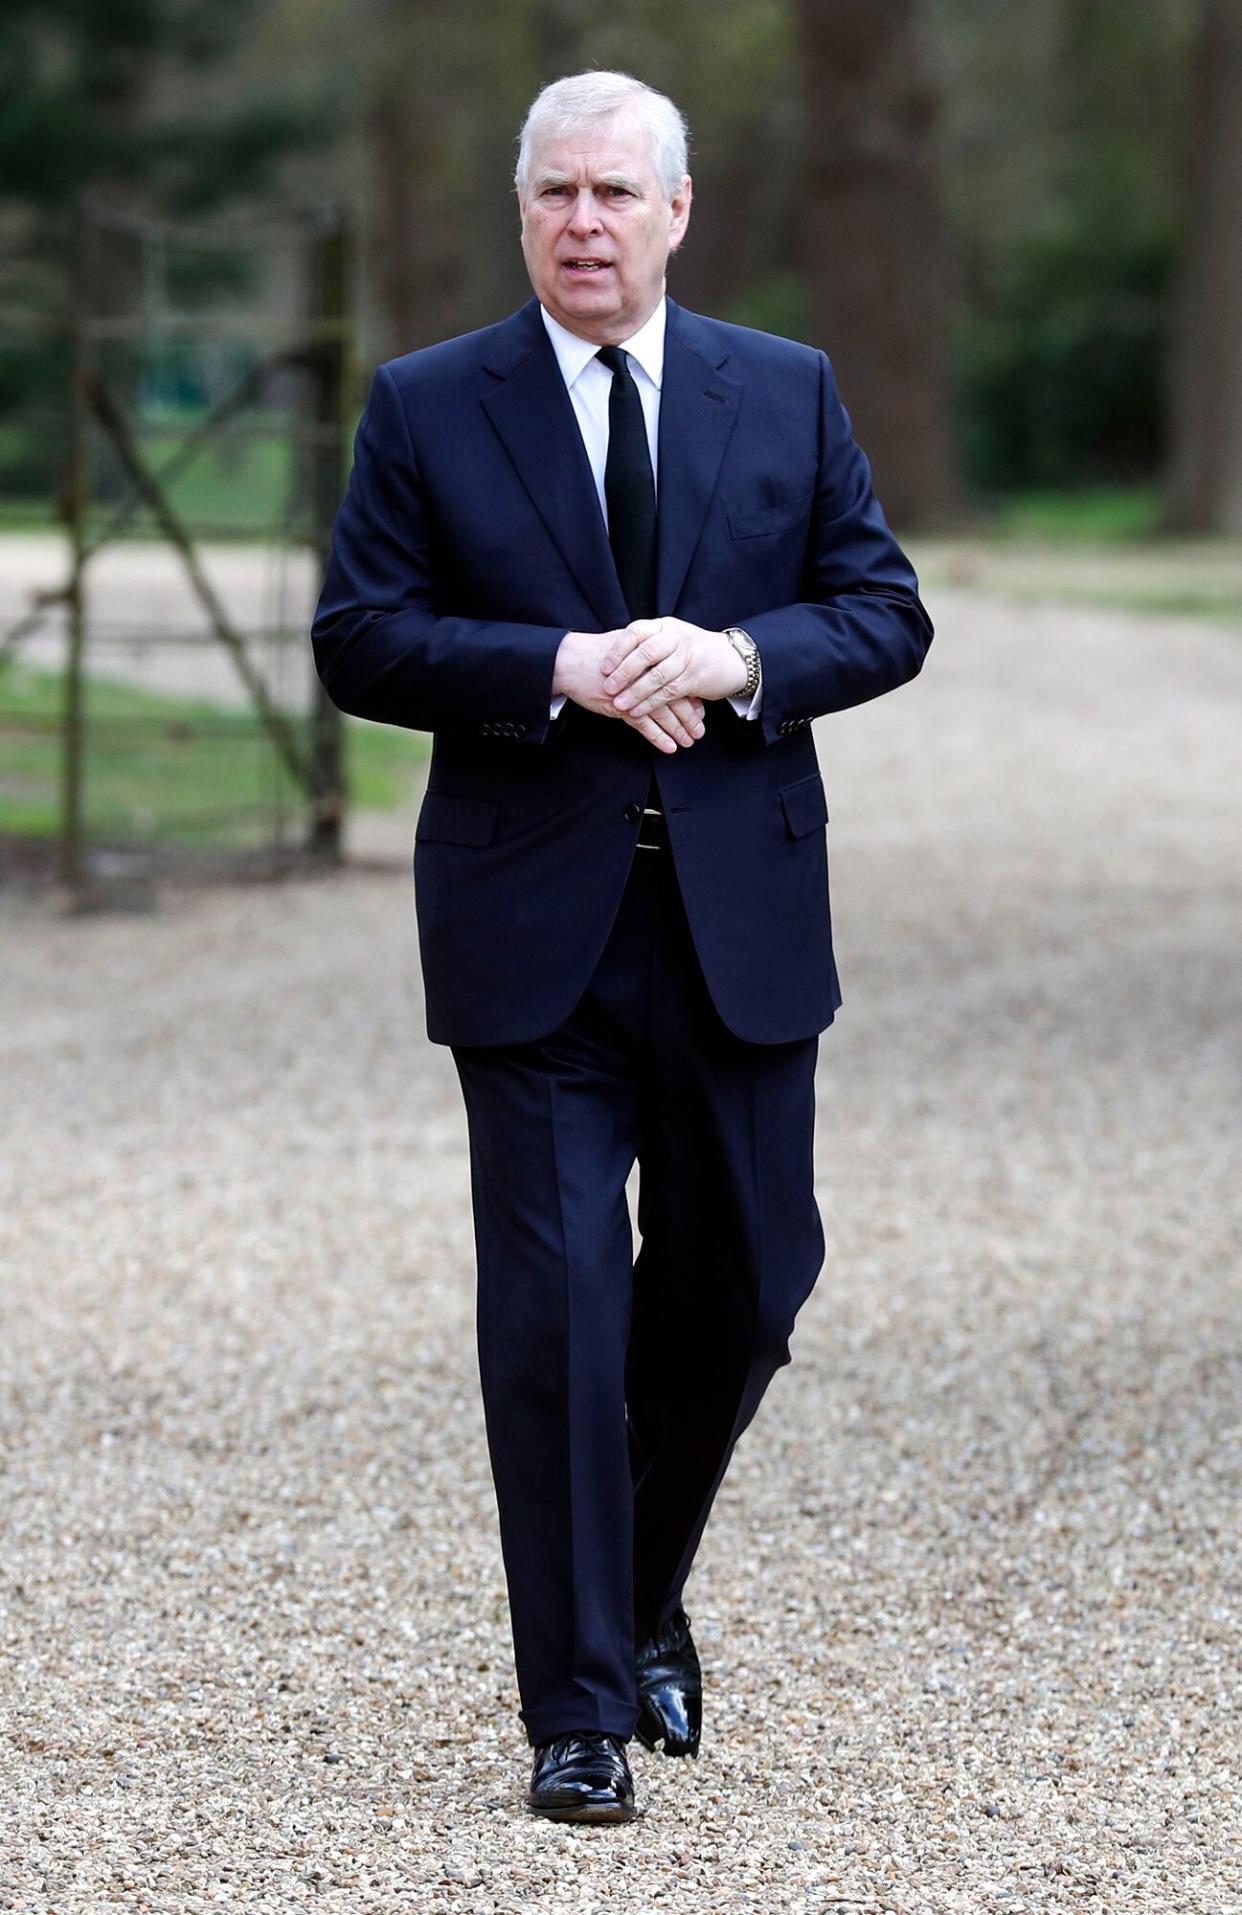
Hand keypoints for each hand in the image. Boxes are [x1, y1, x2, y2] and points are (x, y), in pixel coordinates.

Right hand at [553, 629, 705, 752]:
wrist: (570, 661)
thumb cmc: (595, 654)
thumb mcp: (625, 647)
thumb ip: (645, 658)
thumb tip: (661, 664)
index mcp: (650, 659)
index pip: (677, 680)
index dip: (690, 697)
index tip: (701, 711)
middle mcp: (646, 675)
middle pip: (675, 698)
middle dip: (689, 717)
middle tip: (700, 731)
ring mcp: (634, 691)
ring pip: (663, 713)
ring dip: (678, 730)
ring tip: (688, 742)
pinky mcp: (621, 706)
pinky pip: (644, 725)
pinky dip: (658, 737)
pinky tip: (669, 747)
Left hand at [601, 617, 747, 715]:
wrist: (731, 659)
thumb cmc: (692, 650)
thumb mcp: (670, 638)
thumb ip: (646, 644)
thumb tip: (611, 656)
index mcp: (664, 627)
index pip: (636, 633)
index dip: (618, 650)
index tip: (604, 667)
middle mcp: (675, 638)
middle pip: (646, 654)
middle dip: (624, 673)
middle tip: (607, 688)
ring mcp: (687, 658)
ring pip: (657, 676)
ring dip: (635, 692)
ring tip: (618, 704)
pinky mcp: (695, 679)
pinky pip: (669, 692)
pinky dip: (651, 703)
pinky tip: (637, 712)